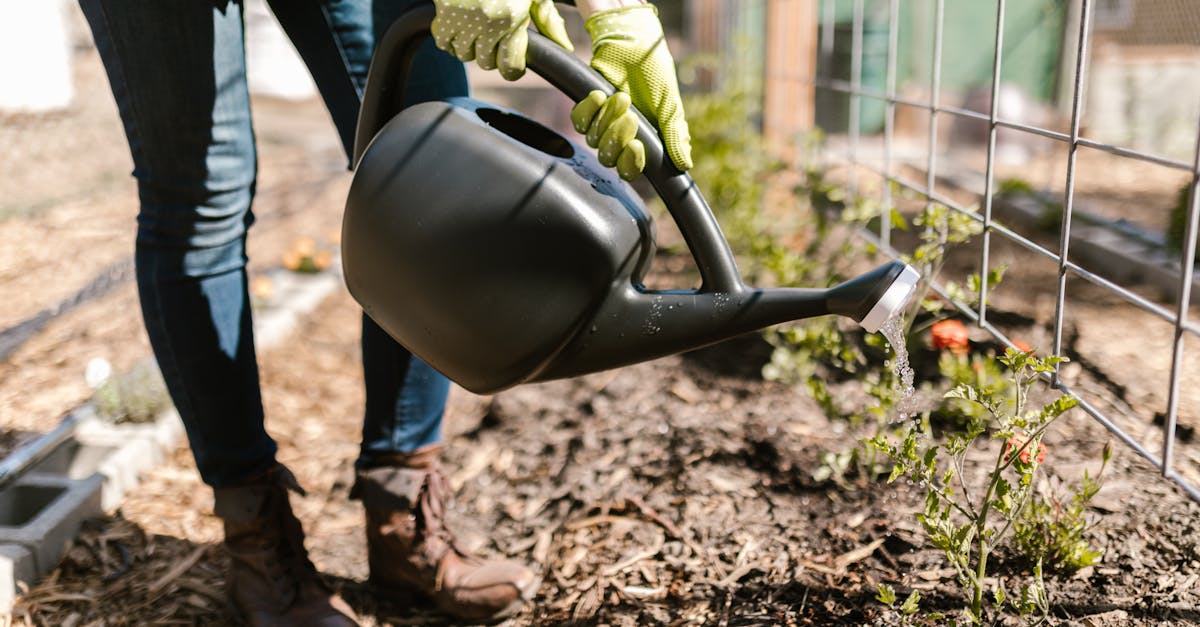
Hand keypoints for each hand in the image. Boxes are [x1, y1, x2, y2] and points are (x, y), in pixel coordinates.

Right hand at [432, 0, 572, 80]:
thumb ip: (549, 20)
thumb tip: (566, 47)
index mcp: (513, 19)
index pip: (510, 66)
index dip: (512, 70)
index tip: (512, 67)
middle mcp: (488, 22)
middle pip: (486, 63)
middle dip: (491, 56)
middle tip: (493, 40)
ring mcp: (464, 17)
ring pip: (463, 54)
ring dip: (470, 48)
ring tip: (476, 32)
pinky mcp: (444, 10)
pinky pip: (443, 41)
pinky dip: (449, 39)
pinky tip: (459, 28)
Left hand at [572, 4, 691, 177]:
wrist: (636, 45)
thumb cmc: (656, 75)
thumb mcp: (670, 105)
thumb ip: (675, 134)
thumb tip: (684, 164)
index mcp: (642, 142)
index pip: (630, 169)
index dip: (631, 163)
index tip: (638, 145)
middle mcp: (620, 137)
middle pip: (608, 158)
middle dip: (617, 137)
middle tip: (630, 115)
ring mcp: (602, 123)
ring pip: (592, 139)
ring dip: (607, 119)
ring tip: (621, 96)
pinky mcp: (587, 108)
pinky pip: (579, 121)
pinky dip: (589, 110)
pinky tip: (600, 95)